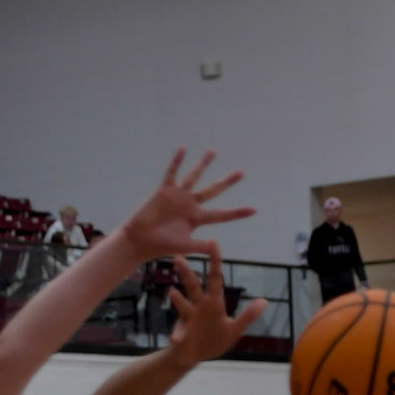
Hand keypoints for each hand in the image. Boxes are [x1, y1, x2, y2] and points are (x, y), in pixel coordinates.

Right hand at [122, 150, 254, 261]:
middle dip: (227, 183)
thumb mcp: (184, 247)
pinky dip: (177, 161)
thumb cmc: (161, 246)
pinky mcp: (165, 191)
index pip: (221, 215)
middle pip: (213, 191)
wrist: (140, 240)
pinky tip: (183, 148)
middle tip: (241, 173)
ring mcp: (178, 196)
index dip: (237, 213)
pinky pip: (172, 173)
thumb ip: (201, 246)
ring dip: (203, 164)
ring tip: (213, 152)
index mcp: (197, 218)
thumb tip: (217, 246)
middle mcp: (190, 205)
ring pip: (194, 177)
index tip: (254, 210)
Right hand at [167, 249, 266, 365]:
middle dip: (186, 273)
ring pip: (182, 305)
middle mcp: (198, 306)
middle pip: (192, 286)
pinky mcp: (181, 334)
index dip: (215, 262)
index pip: (215, 278)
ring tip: (173, 293)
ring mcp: (188, 319)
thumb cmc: (215, 339)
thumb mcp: (234, 329)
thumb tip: (265, 301)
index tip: (213, 243)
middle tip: (178, 257)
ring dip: (178, 299)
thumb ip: (248, 316)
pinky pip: (178, 334)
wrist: (197, 356)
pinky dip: (177, 336)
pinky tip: (176, 339)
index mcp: (213, 302)